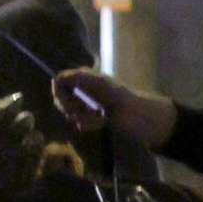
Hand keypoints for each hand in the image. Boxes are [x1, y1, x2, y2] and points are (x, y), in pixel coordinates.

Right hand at [55, 71, 177, 149]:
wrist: (145, 119)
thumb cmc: (127, 100)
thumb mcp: (103, 86)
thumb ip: (81, 79)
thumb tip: (57, 77)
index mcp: (87, 76)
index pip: (59, 81)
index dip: (60, 93)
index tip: (70, 104)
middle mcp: (84, 87)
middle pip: (61, 97)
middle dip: (71, 108)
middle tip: (86, 112)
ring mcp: (87, 102)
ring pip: (69, 111)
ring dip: (82, 117)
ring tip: (99, 118)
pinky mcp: (92, 116)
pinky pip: (79, 121)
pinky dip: (88, 124)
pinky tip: (100, 124)